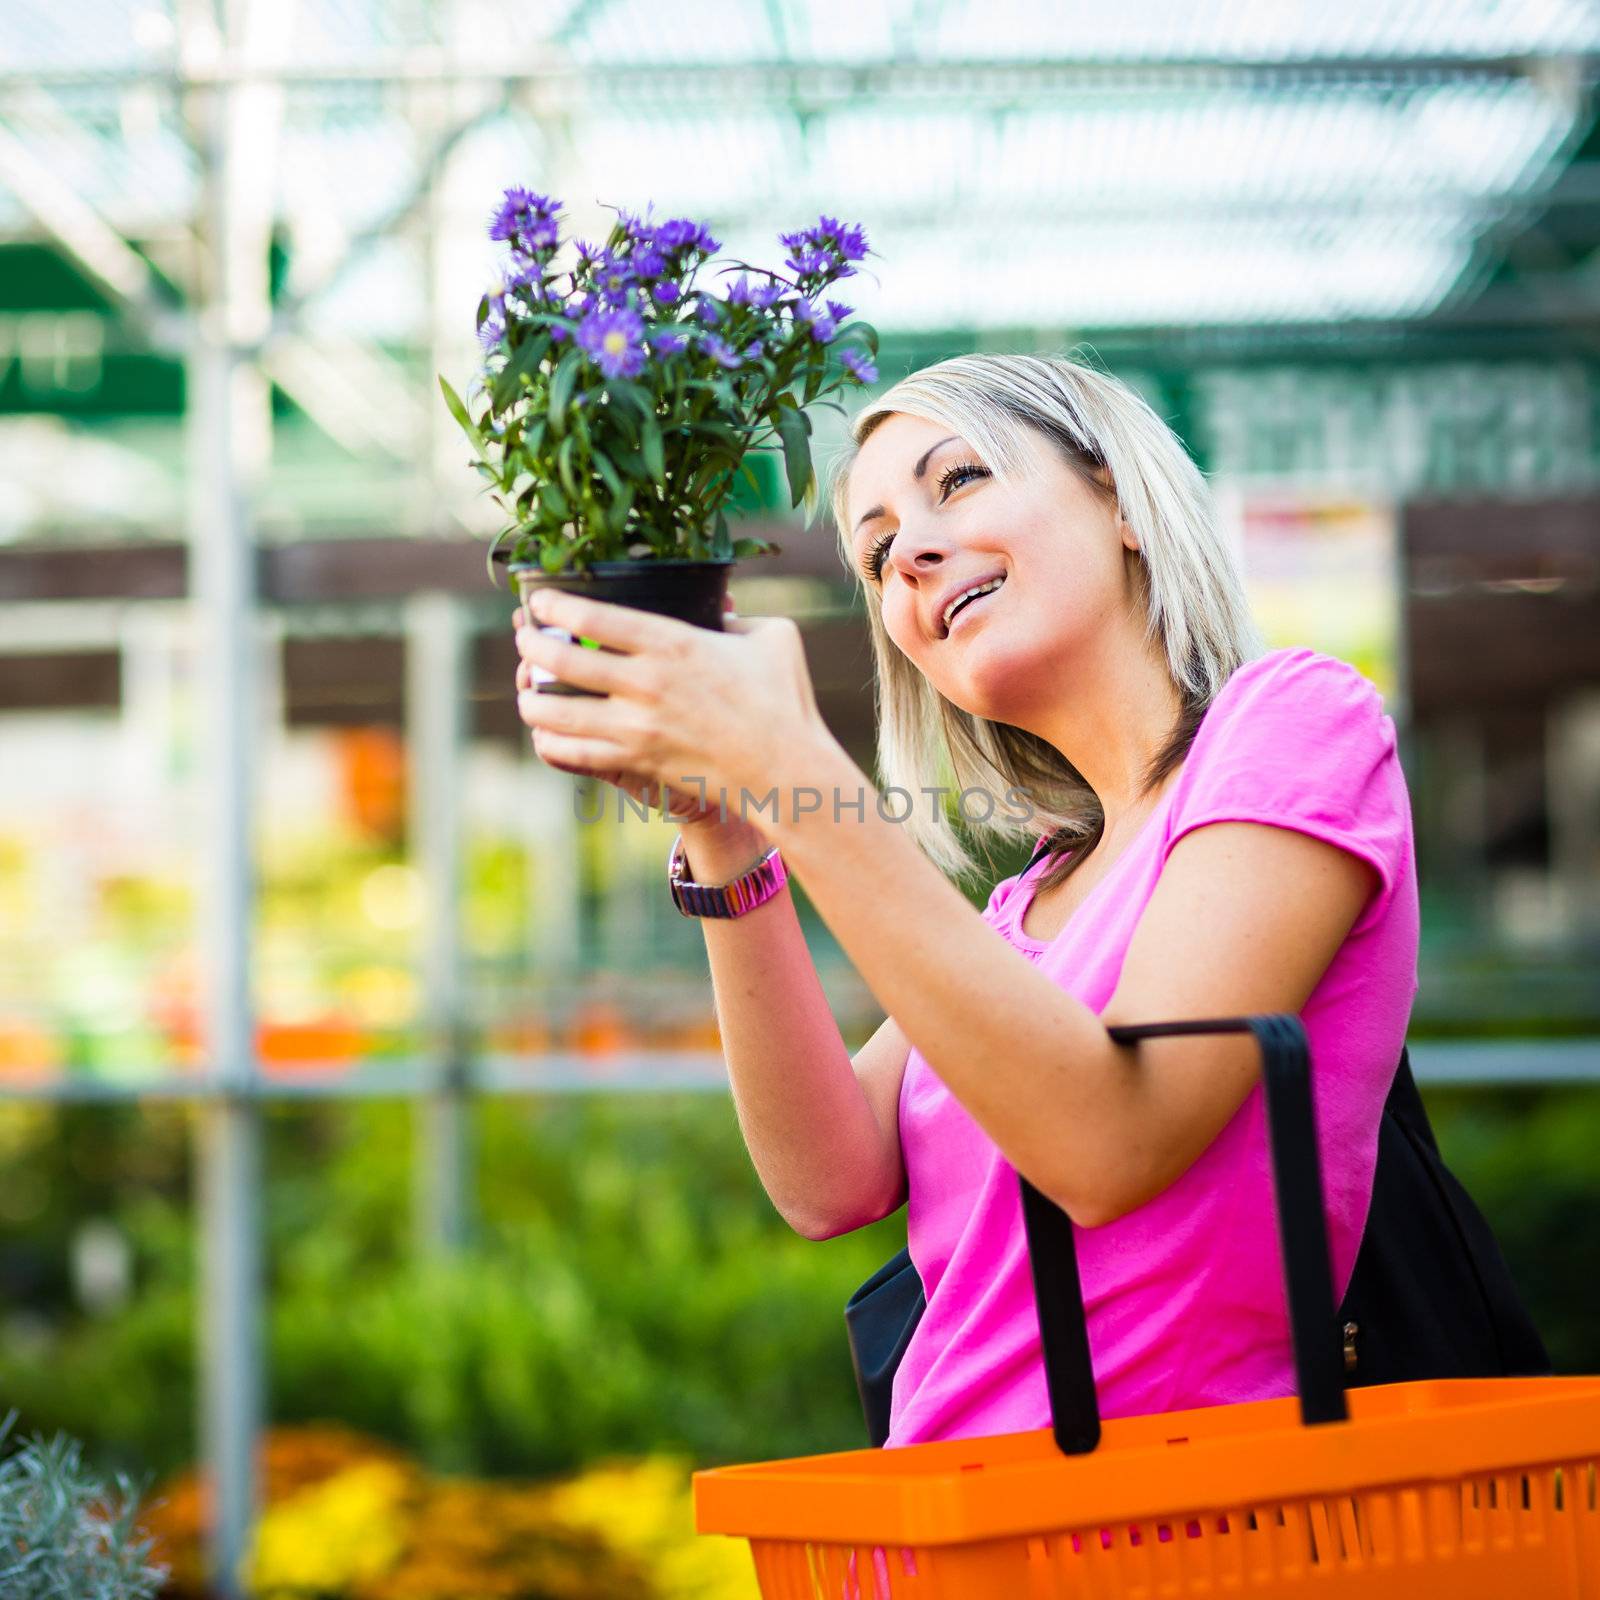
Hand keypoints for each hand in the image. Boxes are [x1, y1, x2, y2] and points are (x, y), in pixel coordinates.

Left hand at [512, 588, 833, 826]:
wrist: (785, 769)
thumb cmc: (784, 701)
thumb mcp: (771, 637)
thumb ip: (738, 616)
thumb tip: (722, 609)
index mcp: (673, 642)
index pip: (591, 618)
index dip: (554, 606)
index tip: (539, 602)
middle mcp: (646, 682)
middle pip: (561, 660)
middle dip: (531, 646)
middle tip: (524, 639)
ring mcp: (636, 726)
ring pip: (556, 712)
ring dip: (531, 699)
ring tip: (526, 691)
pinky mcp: (637, 761)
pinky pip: (573, 753)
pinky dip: (550, 742)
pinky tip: (545, 734)